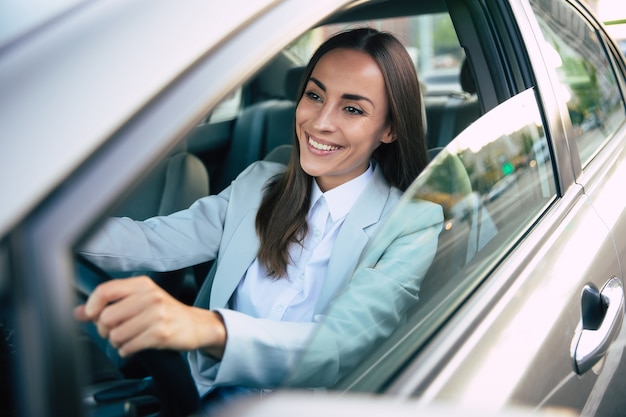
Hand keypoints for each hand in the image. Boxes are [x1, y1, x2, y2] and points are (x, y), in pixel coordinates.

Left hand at [74, 276, 225, 357]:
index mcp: (142, 284)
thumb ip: (109, 305)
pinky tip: (135, 346)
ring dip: (117, 343)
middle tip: (116, 331)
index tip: (90, 315)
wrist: (195, 325)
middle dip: (105, 330)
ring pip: (116, 335)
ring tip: (128, 339)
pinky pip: (128, 347)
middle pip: (107, 317)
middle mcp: (150, 296)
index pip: (106, 290)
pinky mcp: (160, 333)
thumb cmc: (165, 312)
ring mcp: (157, 315)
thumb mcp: (140, 301)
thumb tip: (78, 312)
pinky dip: (127, 351)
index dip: (91, 306)